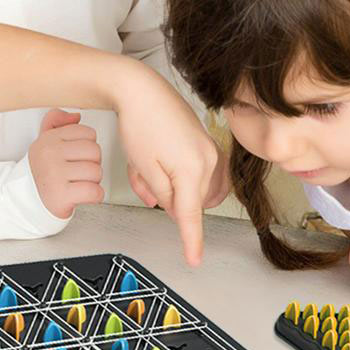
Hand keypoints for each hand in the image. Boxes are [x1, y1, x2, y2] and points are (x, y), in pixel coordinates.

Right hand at [28, 109, 103, 218]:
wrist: (26, 200)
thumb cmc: (43, 170)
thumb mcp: (44, 141)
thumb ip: (56, 121)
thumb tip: (76, 116)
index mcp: (48, 139)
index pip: (88, 133)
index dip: (88, 148)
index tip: (76, 157)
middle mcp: (49, 154)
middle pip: (95, 151)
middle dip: (92, 164)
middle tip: (78, 172)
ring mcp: (54, 174)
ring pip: (96, 172)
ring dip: (93, 181)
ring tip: (78, 183)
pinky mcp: (61, 195)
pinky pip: (94, 192)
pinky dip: (94, 196)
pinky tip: (82, 195)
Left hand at [114, 64, 220, 265]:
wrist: (141, 89)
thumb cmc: (140, 124)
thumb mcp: (144, 168)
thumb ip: (162, 195)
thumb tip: (174, 208)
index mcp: (193, 170)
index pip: (191, 215)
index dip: (191, 240)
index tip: (194, 260)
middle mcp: (209, 160)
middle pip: (187, 199)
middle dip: (162, 195)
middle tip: (141, 177)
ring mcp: (210, 150)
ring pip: (188, 186)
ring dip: (166, 184)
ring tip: (145, 166)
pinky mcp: (205, 142)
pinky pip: (192, 171)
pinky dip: (173, 173)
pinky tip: (156, 160)